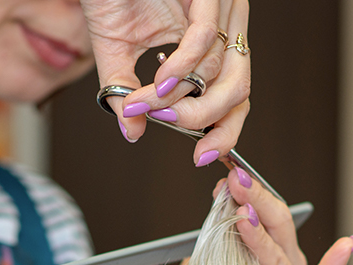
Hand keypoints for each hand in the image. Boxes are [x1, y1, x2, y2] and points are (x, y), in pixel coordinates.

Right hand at [79, 0, 249, 163]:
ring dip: (180, 101)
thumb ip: (127, 94)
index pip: (233, 98)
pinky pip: (204, 40)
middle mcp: (224, 28)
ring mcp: (220, 6)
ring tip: (148, 105)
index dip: (225, 131)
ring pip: (220, 73)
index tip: (203, 157)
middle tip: (177, 134)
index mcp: (212, 46)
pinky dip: (181, 69)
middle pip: (240, 93)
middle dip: (210, 124)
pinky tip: (159, 82)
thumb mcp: (116, 53)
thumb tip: (133, 133)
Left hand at [222, 169, 352, 264]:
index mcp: (270, 253)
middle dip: (254, 199)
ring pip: (278, 255)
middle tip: (234, 181)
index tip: (227, 174)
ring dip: (262, 231)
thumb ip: (216, 247)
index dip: (246, 194)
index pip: (260, 215)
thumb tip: (209, 216)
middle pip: (274, 225)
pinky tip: (345, 246)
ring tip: (245, 213)